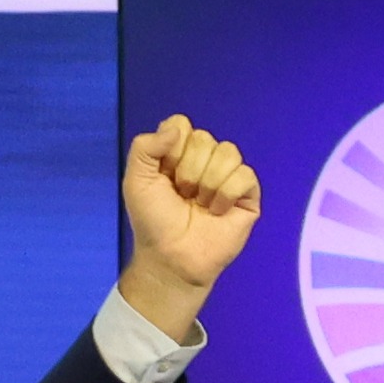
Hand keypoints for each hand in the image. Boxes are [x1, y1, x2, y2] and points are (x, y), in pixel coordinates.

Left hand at [119, 113, 259, 334]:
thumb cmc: (153, 223)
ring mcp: (227, 175)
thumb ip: (144, 148)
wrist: (171, 258)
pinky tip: (217, 211)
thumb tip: (175, 128)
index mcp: (177, 153)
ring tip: (199, 205)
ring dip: (207, 183)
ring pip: (228, 152)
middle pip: (204, 138)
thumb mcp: (136, 182)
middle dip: (187, 171)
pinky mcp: (247, 193)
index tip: (164, 175)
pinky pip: (244, 175)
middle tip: (181, 195)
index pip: (181, 124)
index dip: (171, 150)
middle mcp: (204, 160)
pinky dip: (225, 195)